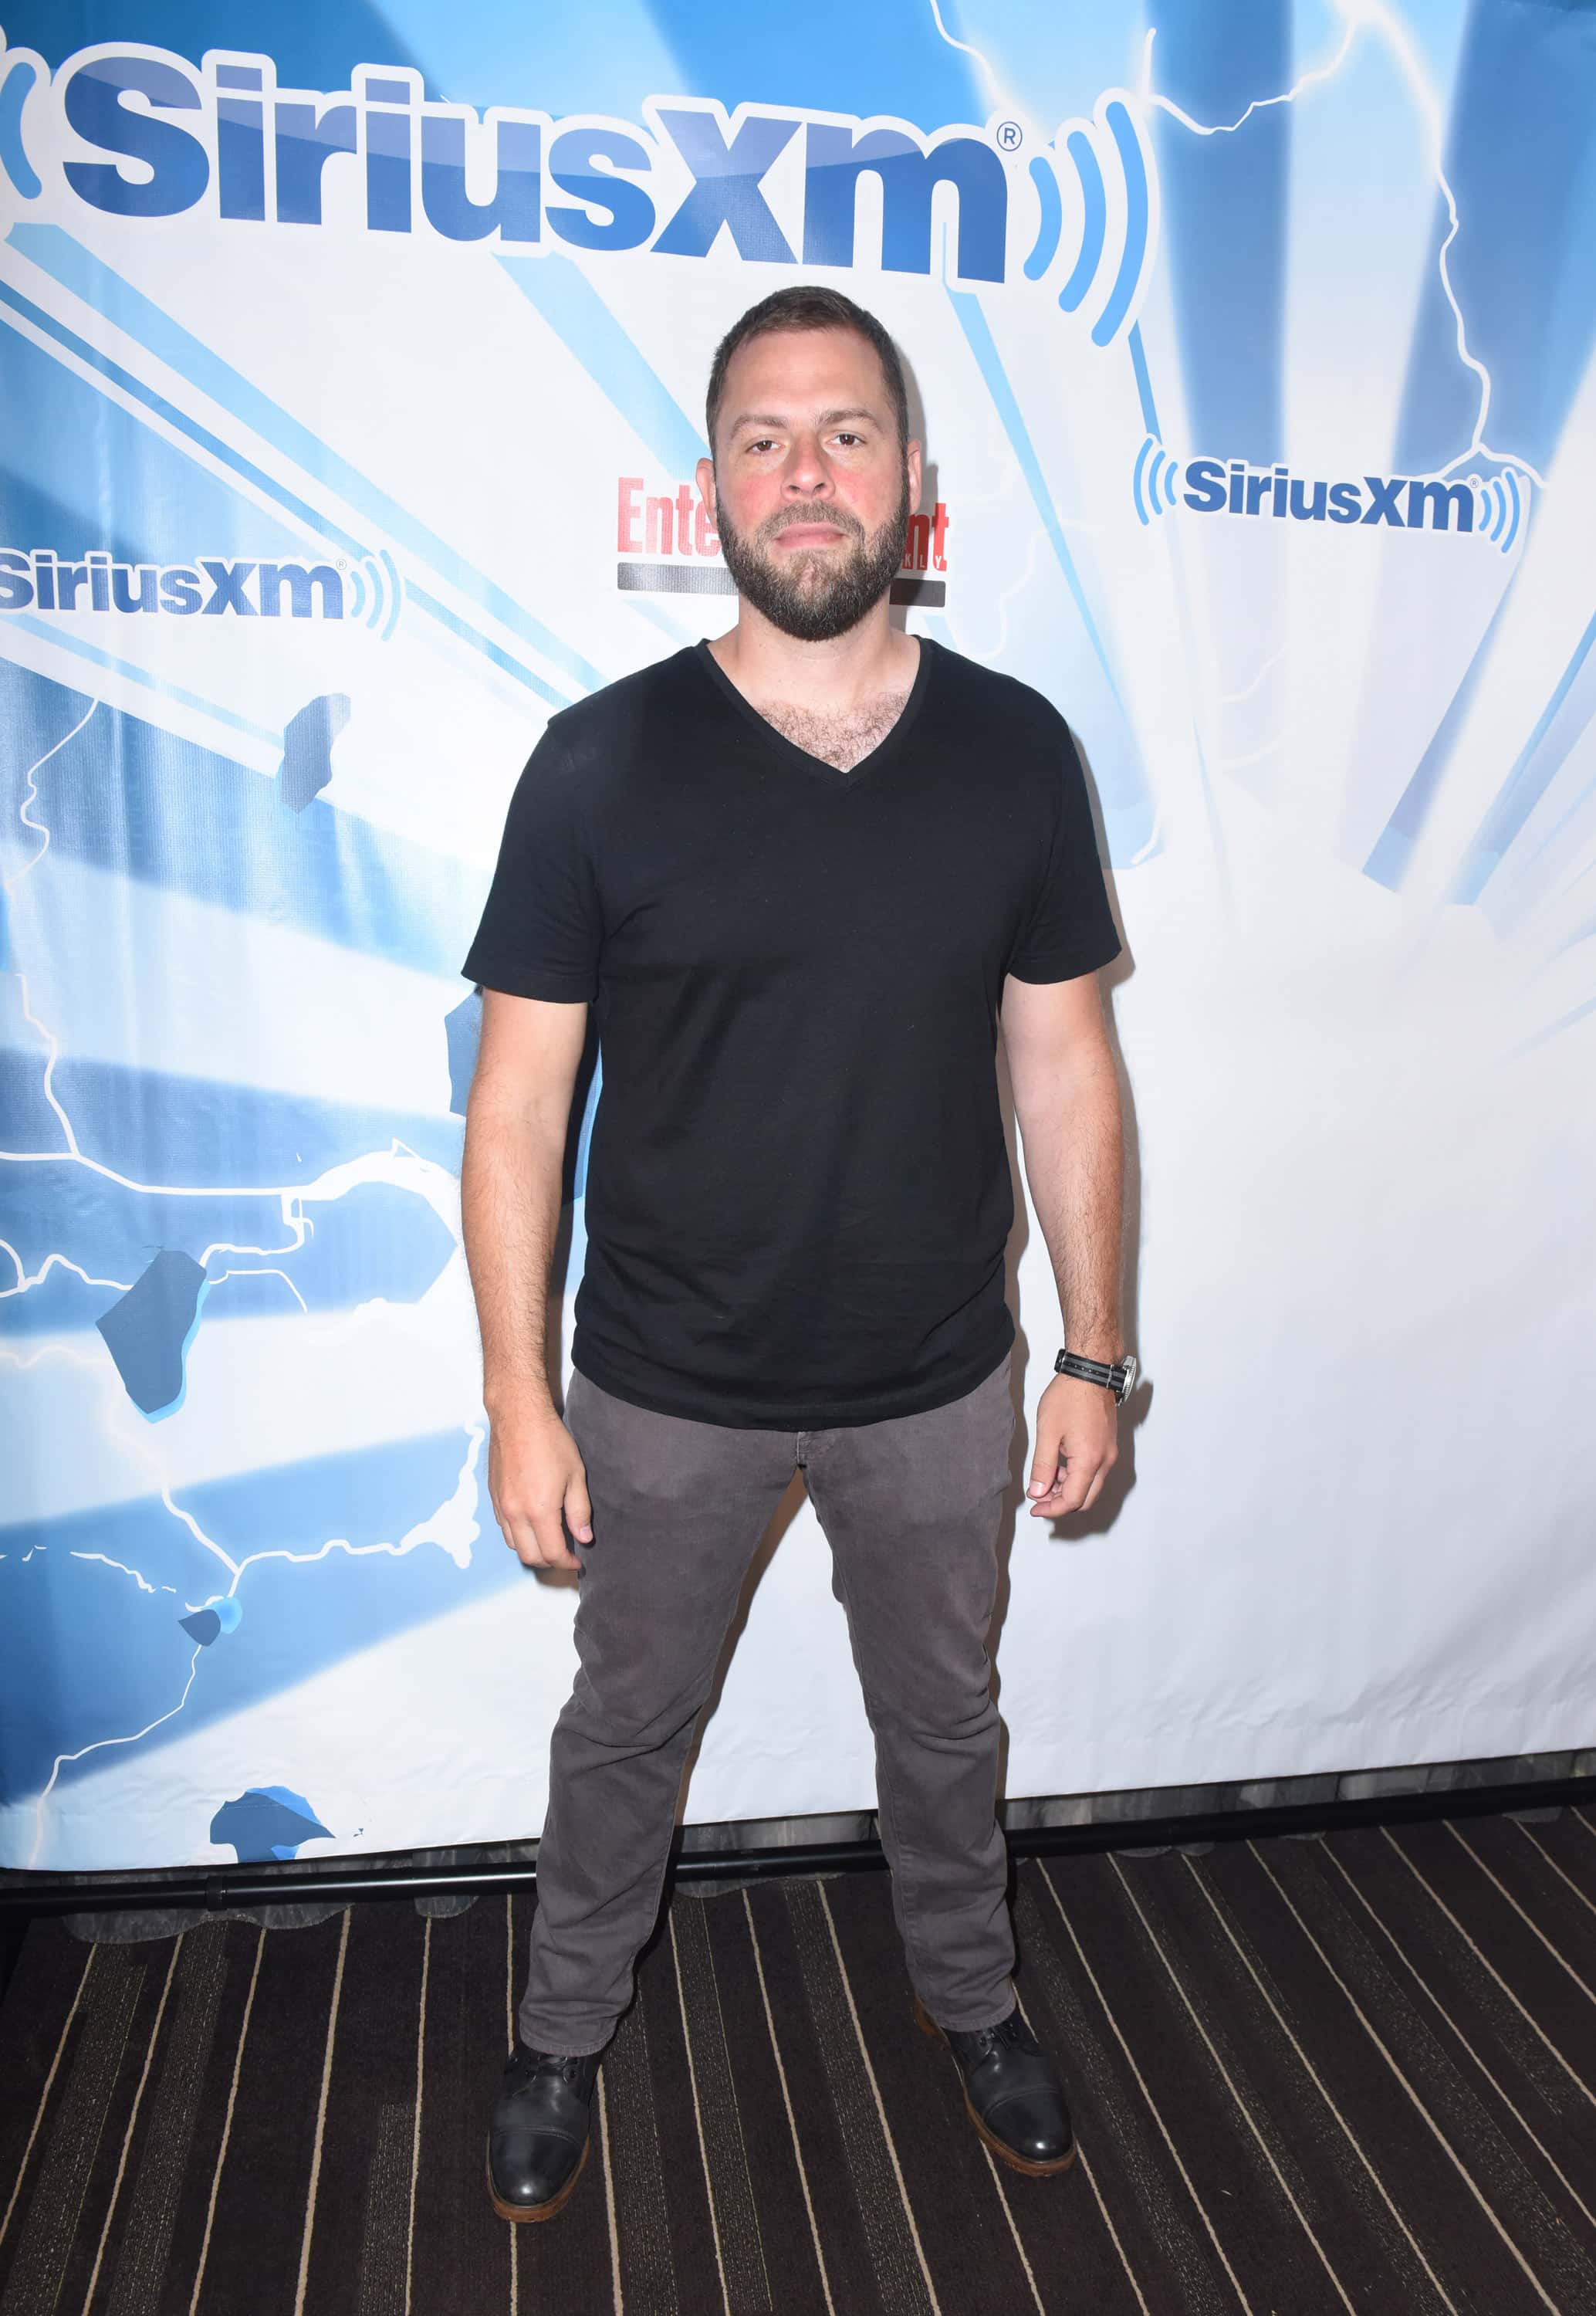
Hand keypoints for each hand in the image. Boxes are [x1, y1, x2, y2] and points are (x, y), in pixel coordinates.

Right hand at [486, 1402, 593, 1569]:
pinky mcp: (493, 1497)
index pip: (552, 1553)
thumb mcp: (575, 1475)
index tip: (578, 1561)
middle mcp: (515, 1513)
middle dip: (550, 1562)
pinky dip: (519, 1535)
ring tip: (550, 1540)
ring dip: (533, 1549)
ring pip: (514, 1545)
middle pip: (530, 1556)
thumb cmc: (550, 1441)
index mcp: (539, 1510)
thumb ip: (580, 1512)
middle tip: (566, 1554)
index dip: (567, 1563)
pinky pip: (504, 1528)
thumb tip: (583, 1538)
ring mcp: (500, 1506)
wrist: (518, 1416)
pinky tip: (533, 1523)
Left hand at [1025, 1372, 1117, 1517]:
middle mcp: (1105, 1461)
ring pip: (1090, 1486)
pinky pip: (1095, 1471)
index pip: (1072, 1501)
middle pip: (1085, 1499)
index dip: (1052, 1509)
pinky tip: (1059, 1465)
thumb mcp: (1047, 1433)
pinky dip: (1077, 1476)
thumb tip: (1038, 1491)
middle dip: (1061, 1503)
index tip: (1035, 1507)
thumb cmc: (1069, 1397)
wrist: (1091, 1372)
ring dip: (1069, 1489)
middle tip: (1039, 1497)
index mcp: (1090, 1461)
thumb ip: (1042, 1466)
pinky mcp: (1108, 1446)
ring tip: (1045, 1478)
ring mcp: (1109, 1453)